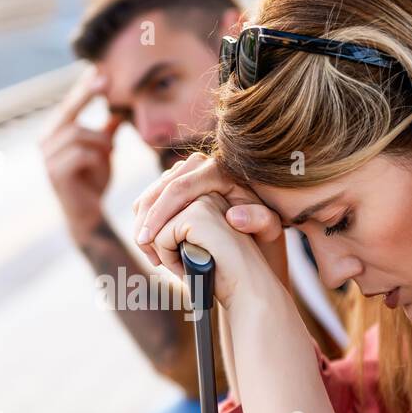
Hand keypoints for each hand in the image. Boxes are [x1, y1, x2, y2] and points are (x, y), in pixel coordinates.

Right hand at [40, 68, 122, 241]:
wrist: (88, 215)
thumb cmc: (93, 182)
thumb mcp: (103, 151)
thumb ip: (107, 130)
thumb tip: (118, 109)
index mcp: (54, 134)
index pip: (68, 105)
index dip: (82, 88)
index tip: (98, 70)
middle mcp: (45, 143)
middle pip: (67, 111)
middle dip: (86, 94)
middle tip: (106, 80)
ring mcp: (47, 158)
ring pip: (78, 134)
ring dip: (101, 141)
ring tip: (110, 153)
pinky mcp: (54, 173)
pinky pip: (80, 154)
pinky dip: (97, 158)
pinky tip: (102, 166)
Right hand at [132, 153, 286, 281]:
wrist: (260, 208)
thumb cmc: (263, 220)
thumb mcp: (269, 223)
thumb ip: (259, 220)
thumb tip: (234, 217)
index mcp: (216, 170)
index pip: (177, 190)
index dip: (159, 216)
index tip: (148, 239)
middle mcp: (198, 163)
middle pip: (158, 189)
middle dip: (145, 220)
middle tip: (142, 246)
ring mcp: (185, 169)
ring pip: (151, 192)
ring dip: (143, 221)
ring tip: (148, 249)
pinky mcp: (177, 178)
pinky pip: (153, 195)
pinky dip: (146, 217)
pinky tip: (151, 239)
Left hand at [144, 191, 277, 308]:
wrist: (250, 290)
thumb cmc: (222, 271)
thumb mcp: (192, 243)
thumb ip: (171, 226)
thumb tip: (140, 233)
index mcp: (204, 191)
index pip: (155, 203)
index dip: (152, 235)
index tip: (165, 258)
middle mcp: (205, 189)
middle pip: (148, 211)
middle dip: (152, 244)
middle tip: (170, 265)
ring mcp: (202, 200)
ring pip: (154, 227)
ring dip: (163, 254)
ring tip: (186, 268)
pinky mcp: (198, 215)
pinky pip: (161, 238)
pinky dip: (170, 261)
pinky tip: (191, 269)